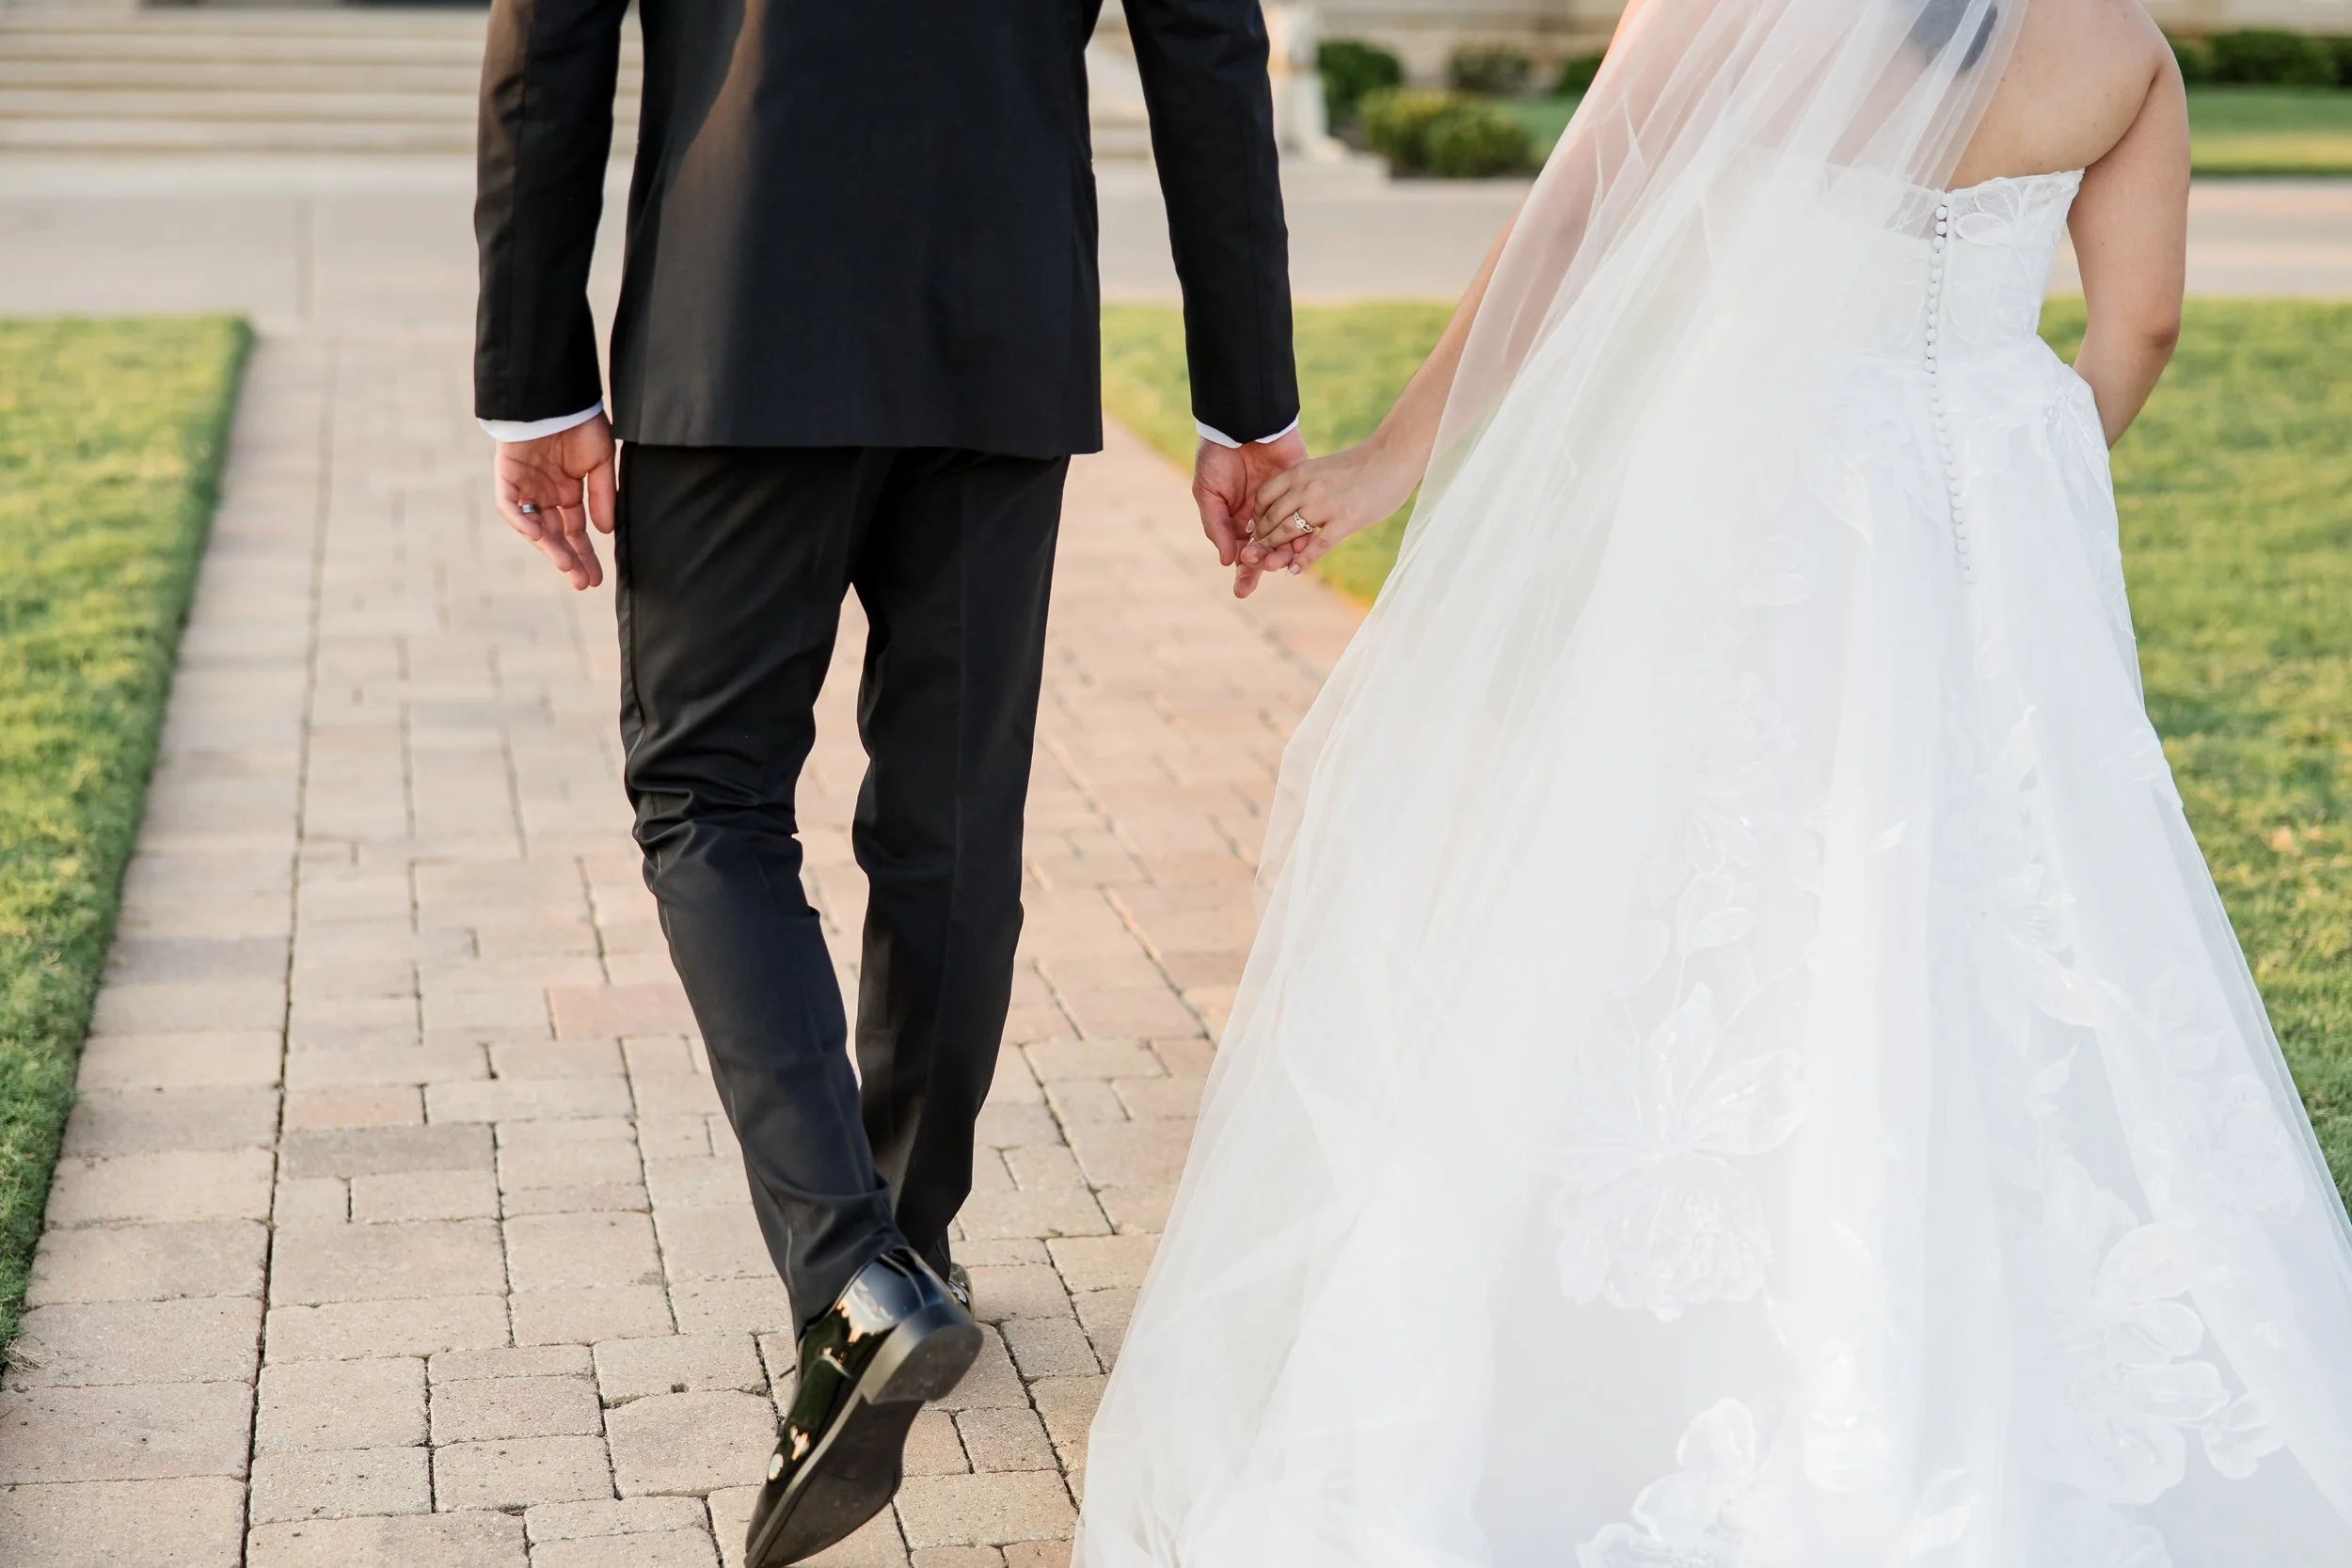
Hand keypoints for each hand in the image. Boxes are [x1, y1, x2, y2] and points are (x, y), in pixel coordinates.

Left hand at [494, 415, 617, 590]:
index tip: (597, 578)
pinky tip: (539, 537)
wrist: (556, 394)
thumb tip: (604, 532)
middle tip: (584, 582)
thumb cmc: (581, 422)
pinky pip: (511, 506)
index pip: (576, 531)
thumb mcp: (601, 462)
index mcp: (568, 492)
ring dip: (549, 548)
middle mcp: (546, 494)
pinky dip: (523, 522)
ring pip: (534, 527)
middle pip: (556, 535)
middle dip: (570, 559)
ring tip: (568, 566)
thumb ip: (602, 497)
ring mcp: (526, 487)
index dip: (586, 554)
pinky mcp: (507, 477)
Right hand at [1191, 427, 1308, 597]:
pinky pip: (1305, 515)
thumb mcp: (1207, 492)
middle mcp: (1261, 517)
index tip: (1242, 591)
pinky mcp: (1300, 489)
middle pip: (1267, 550)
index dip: (1243, 572)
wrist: (1242, 421)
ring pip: (1287, 537)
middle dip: (1264, 565)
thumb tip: (1227, 561)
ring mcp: (1283, 504)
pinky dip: (1303, 531)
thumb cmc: (1217, 455)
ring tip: (1278, 560)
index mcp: (1237, 520)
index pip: (1242, 553)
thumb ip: (1216, 526)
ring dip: (1283, 552)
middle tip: (1264, 570)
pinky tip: (1299, 542)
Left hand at [1244, 438, 1420, 580]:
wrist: (1393, 457)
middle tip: (1255, 553)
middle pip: (1273, 517)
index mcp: (1300, 471)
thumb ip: (1305, 484)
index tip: (1254, 529)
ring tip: (1269, 564)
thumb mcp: (1323, 467)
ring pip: (1289, 532)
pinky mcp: (1345, 520)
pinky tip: (1294, 571)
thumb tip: (1291, 506)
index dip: (1257, 516)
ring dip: (1276, 551)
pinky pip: (1317, 546)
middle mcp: (1307, 487)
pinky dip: (1303, 561)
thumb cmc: (1362, 464)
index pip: (1265, 496)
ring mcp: (1325, 505)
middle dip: (1262, 537)